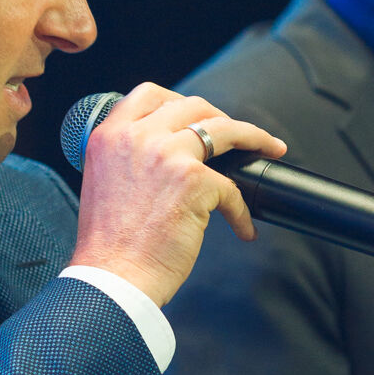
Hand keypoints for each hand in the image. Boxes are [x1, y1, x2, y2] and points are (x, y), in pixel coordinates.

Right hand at [69, 83, 285, 306]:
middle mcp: (135, 137)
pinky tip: (243, 228)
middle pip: (192, 106)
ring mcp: (166, 154)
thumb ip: (128, 157)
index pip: (148, 94)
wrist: (111, 280)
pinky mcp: (193, 180)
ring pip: (223, 129)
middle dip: (220, 117)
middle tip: (236, 136)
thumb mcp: (104, 182)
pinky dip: (241, 211)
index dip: (179, 101)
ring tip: (269, 148)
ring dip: (253, 137)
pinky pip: (231, 187)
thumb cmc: (109, 246)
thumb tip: (168, 151)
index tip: (197, 115)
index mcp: (108, 136)